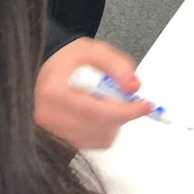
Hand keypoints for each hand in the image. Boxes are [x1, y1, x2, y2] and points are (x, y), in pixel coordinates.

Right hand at [34, 37, 152, 148]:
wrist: (48, 69)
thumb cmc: (67, 59)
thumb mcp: (92, 50)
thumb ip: (115, 64)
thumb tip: (134, 86)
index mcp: (53, 92)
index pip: (96, 110)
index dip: (126, 110)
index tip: (145, 105)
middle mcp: (49, 117)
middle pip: (100, 126)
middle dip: (122, 113)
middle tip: (128, 99)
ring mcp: (53, 132)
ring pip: (101, 138)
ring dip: (114, 122)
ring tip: (106, 101)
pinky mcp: (61, 142)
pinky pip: (95, 143)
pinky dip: (105, 129)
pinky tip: (99, 112)